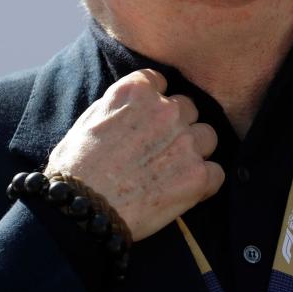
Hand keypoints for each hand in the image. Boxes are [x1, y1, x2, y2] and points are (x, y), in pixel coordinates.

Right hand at [46, 69, 224, 240]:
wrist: (82, 208)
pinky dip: (204, 182)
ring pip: (207, 136)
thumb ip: (119, 106)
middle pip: (188, 108)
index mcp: (137, 92)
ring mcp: (185, 141)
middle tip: (159, 149)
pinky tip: (185, 191)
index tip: (147, 118)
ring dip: (195, 150)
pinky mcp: (198, 175)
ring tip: (173, 170)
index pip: (160, 82)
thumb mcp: (89, 120)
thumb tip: (133, 107)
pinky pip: (217, 172)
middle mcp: (166, 110)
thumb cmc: (75, 168)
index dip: (154, 102)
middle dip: (176, 126)